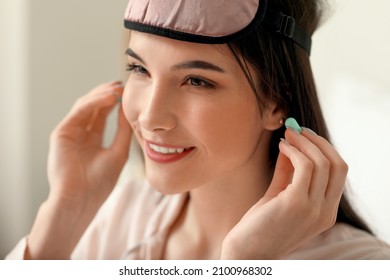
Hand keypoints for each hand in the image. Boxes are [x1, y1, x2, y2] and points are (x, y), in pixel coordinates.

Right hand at [47, 81, 131, 211]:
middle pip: (92, 108)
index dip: (112, 102)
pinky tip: (108, 97)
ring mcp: (70, 133)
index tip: (126, 92)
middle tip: (120, 84)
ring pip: (85, 107)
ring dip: (100, 96)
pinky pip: (78, 112)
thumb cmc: (101, 181)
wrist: (82, 198)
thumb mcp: (118, 152)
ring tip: (116, 89)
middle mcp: (80, 135)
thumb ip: (123, 131)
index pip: (101, 115)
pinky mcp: (61, 133)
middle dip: (106, 94)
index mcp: (92, 140)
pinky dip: (93, 103)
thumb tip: (128, 110)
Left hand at [221, 128, 347, 258]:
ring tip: (287, 136)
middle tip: (298, 130)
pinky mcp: (296, 203)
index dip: (324, 149)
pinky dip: (294, 151)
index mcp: (326, 212)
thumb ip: (290, 173)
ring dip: (304, 142)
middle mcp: (326, 212)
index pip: (339, 172)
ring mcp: (313, 209)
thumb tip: (294, 145)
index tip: (306, 136)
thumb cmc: (261, 226)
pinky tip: (281, 147)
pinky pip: (304, 166)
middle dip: (318, 141)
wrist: (246, 253)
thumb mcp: (281, 196)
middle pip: (338, 164)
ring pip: (322, 162)